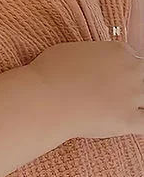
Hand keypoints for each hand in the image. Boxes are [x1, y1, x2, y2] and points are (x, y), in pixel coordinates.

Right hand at [29, 41, 143, 139]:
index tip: (112, 80)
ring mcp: (131, 95)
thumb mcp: (71, 51)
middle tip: (120, 95)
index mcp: (118, 51)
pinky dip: (142, 124)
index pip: (134, 59)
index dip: (124, 71)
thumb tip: (90, 63)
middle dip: (136, 86)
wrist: (43, 98)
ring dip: (140, 104)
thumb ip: (91, 55)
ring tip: (126, 110)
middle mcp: (130, 70)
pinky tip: (131, 125)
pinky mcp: (127, 119)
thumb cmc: (48, 73)